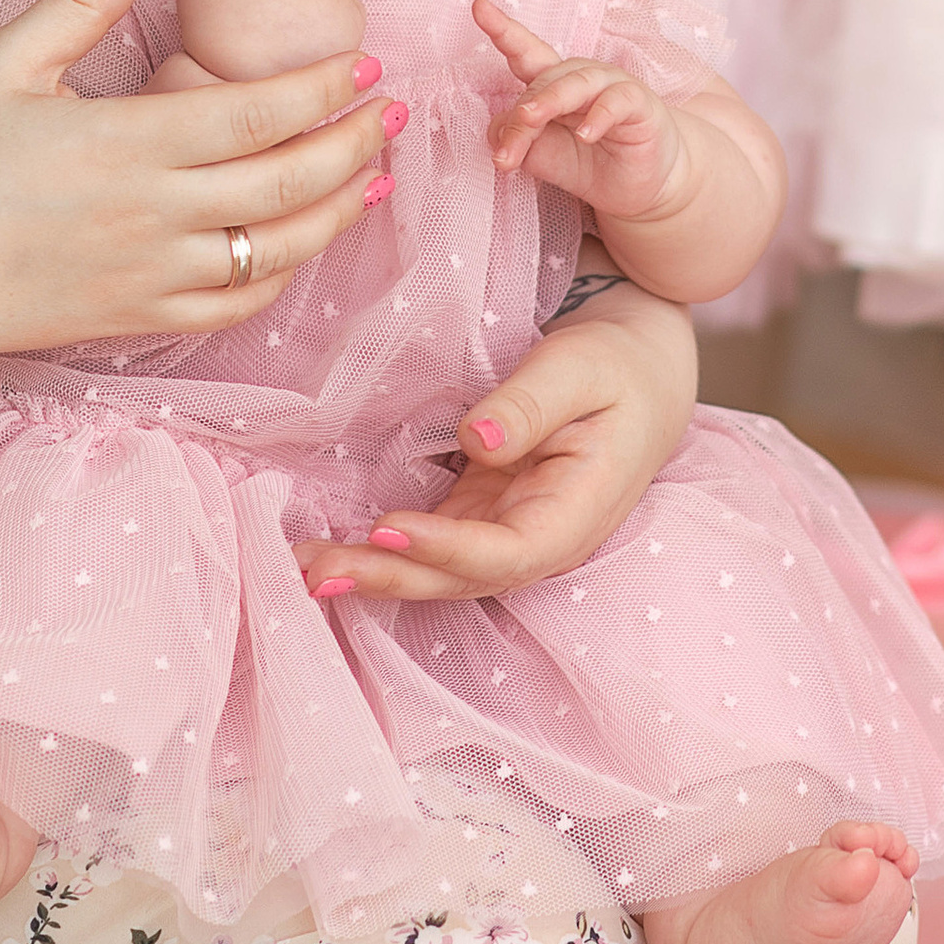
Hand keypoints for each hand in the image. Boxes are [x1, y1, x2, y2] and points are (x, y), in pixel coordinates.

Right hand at [0, 0, 388, 358]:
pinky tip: (303, 243)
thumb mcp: (4, 64)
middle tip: (394, 113)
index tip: (365, 65)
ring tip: (377, 176)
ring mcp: (152, 274)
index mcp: (127, 141)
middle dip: (355, 144)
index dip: (321, 90)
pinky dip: (283, 274)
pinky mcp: (140, 319)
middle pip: (287, 180)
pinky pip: (236, 304)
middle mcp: (153, 212)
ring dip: (340, 210)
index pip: (255, 113)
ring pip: (279, 248)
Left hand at [293, 281, 696, 605]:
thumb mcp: (581, 369)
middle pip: (464, 577)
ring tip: (304, 570)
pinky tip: (326, 548)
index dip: (449, 550)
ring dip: (375, 573)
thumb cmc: (614, 367)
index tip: (388, 528)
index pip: (511, 551)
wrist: (638, 377)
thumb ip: (532, 404)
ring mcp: (506, 533)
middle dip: (392, 576)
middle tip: (318, 572)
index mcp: (577, 512)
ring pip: (439, 571)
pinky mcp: (480, 517)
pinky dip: (380, 553)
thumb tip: (477, 442)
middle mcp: (541, 540)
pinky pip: (428, 548)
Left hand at [474, 0, 689, 224]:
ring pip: (577, 82)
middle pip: (543, 80)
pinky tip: (586, 134)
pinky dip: (599, 116)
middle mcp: (580, 77)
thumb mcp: (543, 155)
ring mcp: (611, 87)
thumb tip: (497, 133)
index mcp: (553, 83)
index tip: (479, 6)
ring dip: (550, 101)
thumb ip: (518, 140)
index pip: (525, 52)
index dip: (503, 30)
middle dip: (522, 113)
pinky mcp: (639, 104)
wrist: (638, 187)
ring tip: (531, 120)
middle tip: (505, 149)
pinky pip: (617, 101)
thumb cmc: (588, 161)